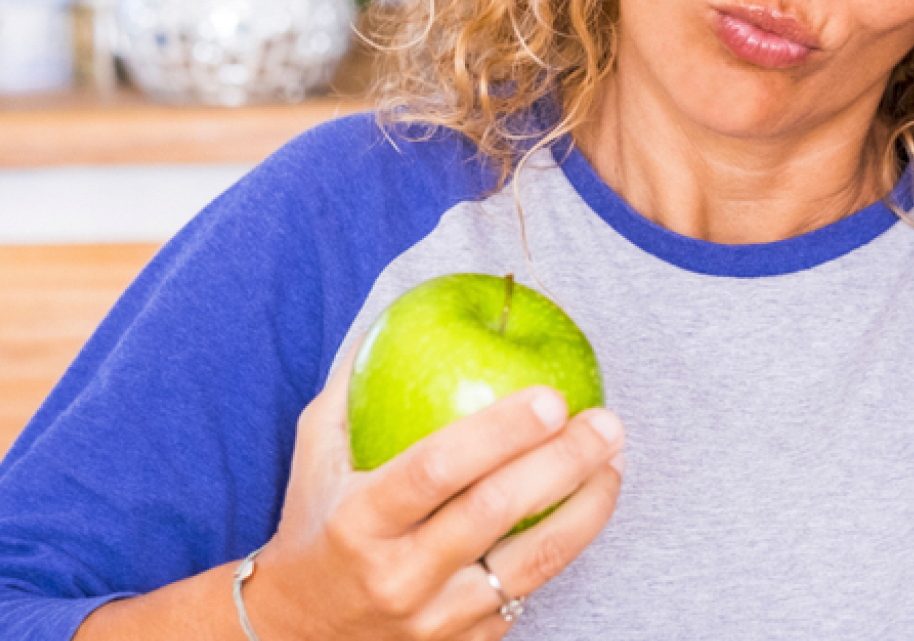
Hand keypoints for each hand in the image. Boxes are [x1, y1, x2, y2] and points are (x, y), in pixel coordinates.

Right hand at [247, 346, 625, 638]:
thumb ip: (353, 382)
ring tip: (614, 463)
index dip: (500, 433)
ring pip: (531, 564)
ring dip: (587, 510)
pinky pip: (530, 591)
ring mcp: (435, 620)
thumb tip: (398, 305)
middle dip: (564, 463)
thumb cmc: (317, 520)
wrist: (299, 631)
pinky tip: (591, 505)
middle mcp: (397, 576)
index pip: (437, 470)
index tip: (552, 396)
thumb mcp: (316, 450)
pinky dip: (569, 546)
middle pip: (496, 513)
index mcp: (359, 522)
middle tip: (606, 422)